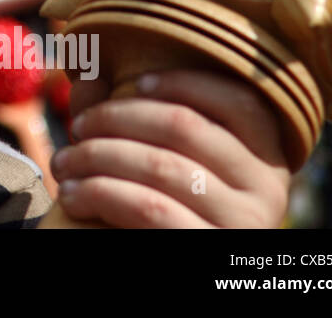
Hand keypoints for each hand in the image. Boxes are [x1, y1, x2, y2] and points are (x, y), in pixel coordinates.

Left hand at [48, 69, 292, 227]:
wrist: (156, 258)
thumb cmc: (159, 207)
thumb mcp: (157, 158)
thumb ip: (128, 117)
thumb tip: (91, 73)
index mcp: (267, 159)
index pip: (242, 102)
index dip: (187, 82)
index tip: (136, 82)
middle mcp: (268, 191)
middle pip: (186, 127)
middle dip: (117, 118)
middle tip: (77, 127)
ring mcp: (243, 224)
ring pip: (160, 166)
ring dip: (96, 158)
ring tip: (63, 164)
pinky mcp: (207, 249)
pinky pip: (149, 208)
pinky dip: (100, 193)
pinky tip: (72, 195)